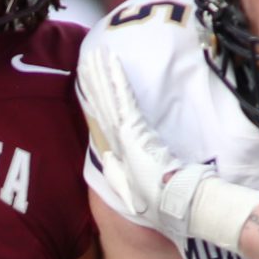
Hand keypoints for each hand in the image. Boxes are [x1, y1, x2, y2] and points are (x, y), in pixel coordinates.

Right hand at [82, 51, 258, 249]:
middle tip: (87, 57)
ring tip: (95, 54)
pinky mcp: (135, 128)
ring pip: (109, 97)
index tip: (88, 83)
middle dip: (94, 80)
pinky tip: (112, 63)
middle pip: (102, 103)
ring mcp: (125, 133)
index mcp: (119, 150)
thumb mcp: (141, 186)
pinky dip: (117, 80)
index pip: (103, 118)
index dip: (94, 99)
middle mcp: (118, 139)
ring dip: (101, 75)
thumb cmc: (161, 199)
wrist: (171, 204)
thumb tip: (118, 160)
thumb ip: (130, 172)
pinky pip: (124, 98)